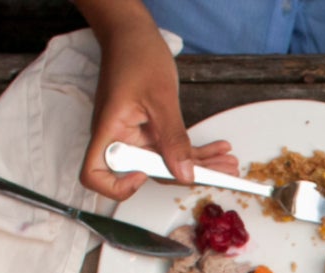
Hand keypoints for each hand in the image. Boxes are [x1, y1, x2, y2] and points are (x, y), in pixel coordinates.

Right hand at [78, 5, 235, 199]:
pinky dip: (197, 153)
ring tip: (229, 163)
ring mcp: (136, 138)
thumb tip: (183, 174)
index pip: (96, 174)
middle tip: (222, 172)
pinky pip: (173, 151)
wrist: (133, 35)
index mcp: (110, 131)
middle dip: (188, 177)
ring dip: (201, 166)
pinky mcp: (150, 134)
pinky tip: (219, 151)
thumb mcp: (160, 98)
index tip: (144, 175)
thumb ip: (172, 139)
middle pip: (150, 174)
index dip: (119, 185)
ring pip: (168, 165)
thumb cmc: (136, 55)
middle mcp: (119, 139)